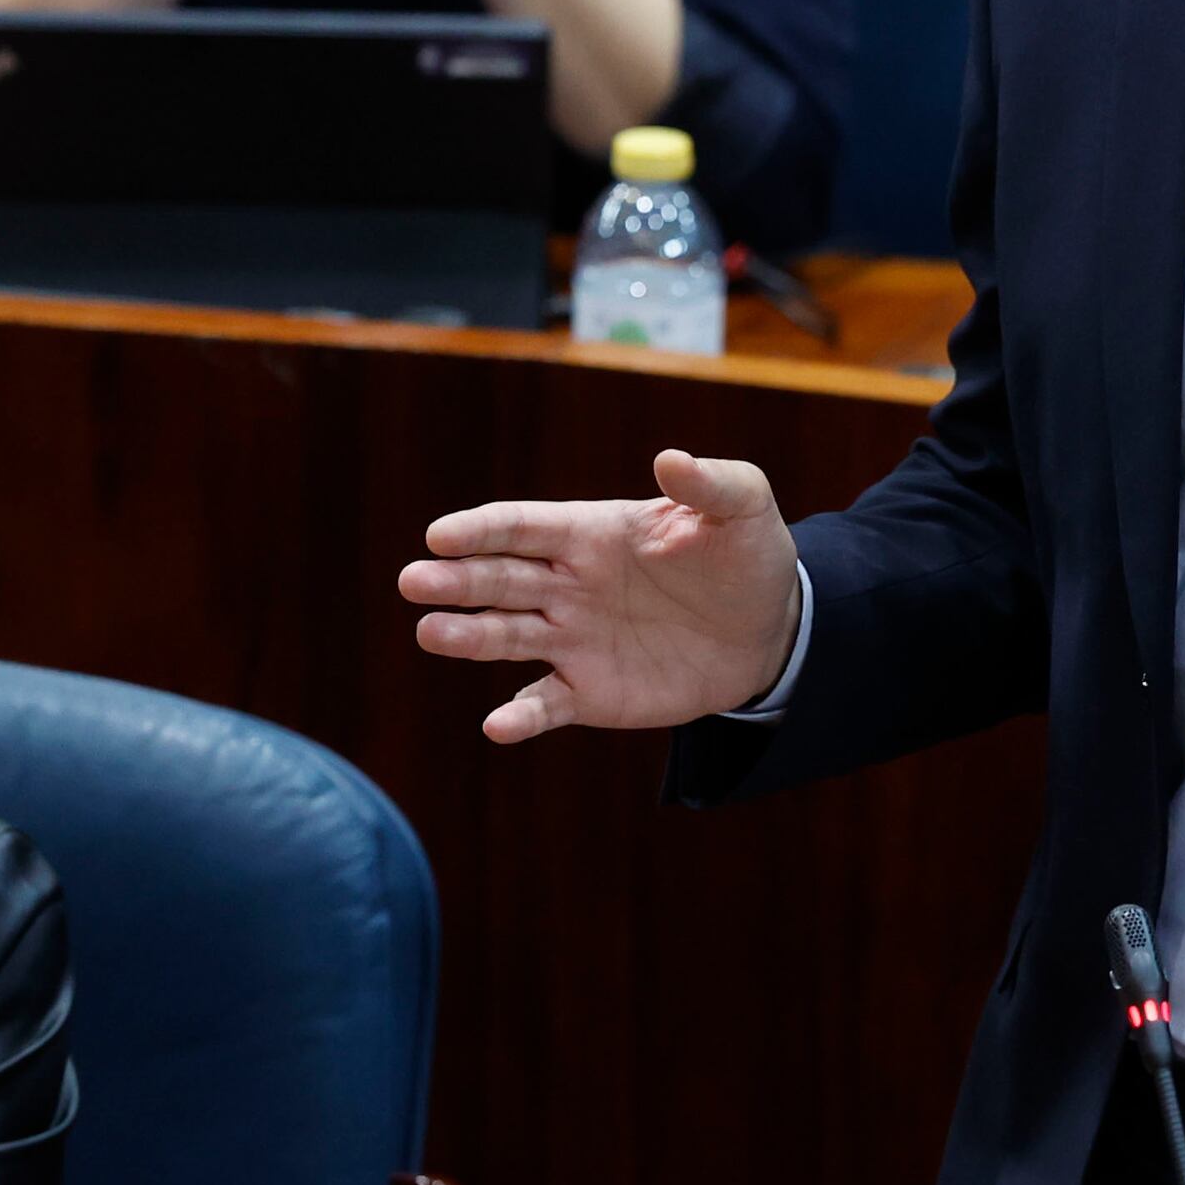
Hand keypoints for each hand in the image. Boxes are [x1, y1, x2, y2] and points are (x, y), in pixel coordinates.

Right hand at [403, 449, 801, 741]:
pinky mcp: (588, 692)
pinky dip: (520, 717)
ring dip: (467, 637)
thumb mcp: (742, 509)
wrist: (770, 631)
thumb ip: (709, 482)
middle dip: (456, 580)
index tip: (441, 535)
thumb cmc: (746, 558)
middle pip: (499, 579)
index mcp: (590, 533)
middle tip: (415, 581)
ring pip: (505, 636)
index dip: (481, 529)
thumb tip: (670, 458)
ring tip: (430, 634)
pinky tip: (498, 727)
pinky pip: (545, 704)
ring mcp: (572, 640)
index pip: (522, 527)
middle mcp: (568, 585)